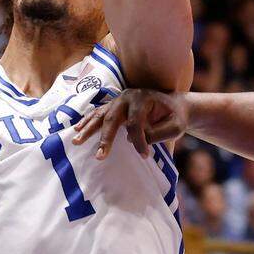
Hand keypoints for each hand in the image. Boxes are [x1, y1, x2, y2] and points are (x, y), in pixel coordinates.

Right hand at [71, 89, 188, 159]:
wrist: (174, 106)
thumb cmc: (175, 117)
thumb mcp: (176, 127)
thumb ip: (159, 133)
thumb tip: (134, 139)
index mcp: (143, 98)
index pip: (135, 122)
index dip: (139, 141)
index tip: (145, 156)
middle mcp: (127, 96)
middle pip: (112, 118)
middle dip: (105, 138)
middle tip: (100, 156)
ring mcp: (118, 100)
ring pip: (100, 115)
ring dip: (88, 129)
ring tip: (77, 141)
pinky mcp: (113, 105)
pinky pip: (97, 113)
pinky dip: (87, 121)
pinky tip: (76, 130)